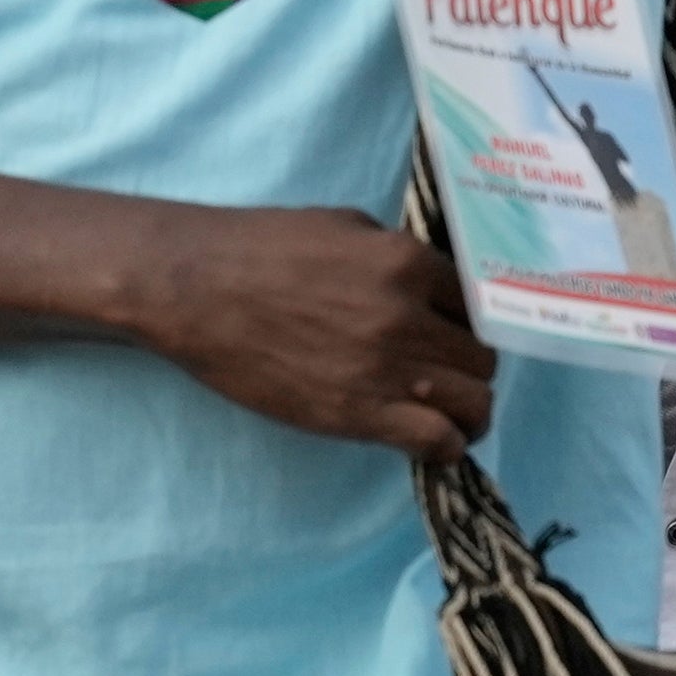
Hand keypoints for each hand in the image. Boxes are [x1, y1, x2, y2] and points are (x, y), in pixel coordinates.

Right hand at [125, 206, 495, 459]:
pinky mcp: (357, 414)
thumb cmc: (260, 249)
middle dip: (470, 367)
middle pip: (483, 356)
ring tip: (452, 415)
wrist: (192, 288)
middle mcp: (409, 316)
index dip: (470, 322)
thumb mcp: (346, 228)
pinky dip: (447, 447)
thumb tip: (432, 288)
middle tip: (448, 375)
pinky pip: (437, 441)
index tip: (455, 336)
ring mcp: (386, 368)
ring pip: (474, 401)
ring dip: (468, 410)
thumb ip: (398, 257)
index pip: (480, 304)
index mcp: (408, 263)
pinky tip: (435, 443)